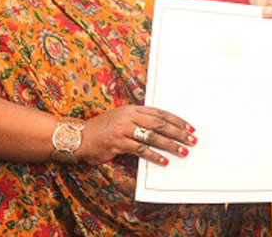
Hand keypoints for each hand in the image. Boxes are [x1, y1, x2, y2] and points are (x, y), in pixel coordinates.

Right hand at [79, 105, 196, 166]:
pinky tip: (163, 161)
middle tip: (192, 139)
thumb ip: (139, 120)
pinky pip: (140, 149)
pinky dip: (153, 156)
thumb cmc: (102, 129)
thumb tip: (162, 130)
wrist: (79, 136)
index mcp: (132, 108)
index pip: (160, 113)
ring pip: (152, 136)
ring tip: (182, 151)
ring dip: (170, 145)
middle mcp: (129, 116)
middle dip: (178, 132)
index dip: (177, 120)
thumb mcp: (121, 118)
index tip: (189, 127)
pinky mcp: (117, 143)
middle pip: (160, 124)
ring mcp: (123, 129)